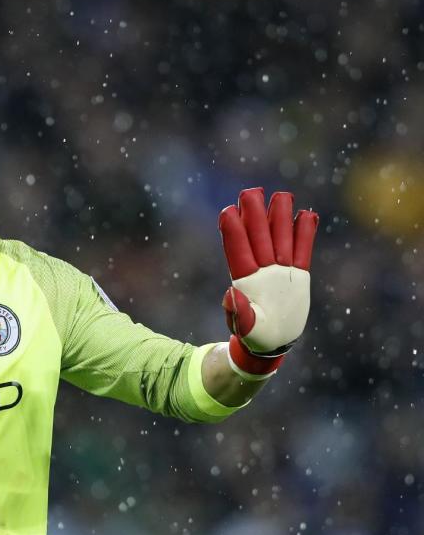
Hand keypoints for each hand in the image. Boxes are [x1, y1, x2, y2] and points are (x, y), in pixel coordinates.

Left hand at [218, 188, 318, 377]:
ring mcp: (280, 271)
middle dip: (255, 215)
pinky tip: (308, 214)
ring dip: (281, 217)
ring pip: (281, 238)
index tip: (226, 211)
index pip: (238, 251)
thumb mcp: (244, 328)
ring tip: (283, 195)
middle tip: (251, 191)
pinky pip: (303, 251)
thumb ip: (238, 313)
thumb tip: (231, 295)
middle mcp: (262, 270)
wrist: (270, 343)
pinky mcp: (298, 275)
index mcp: (246, 280)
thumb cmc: (252, 336)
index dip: (233, 232)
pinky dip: (306, 234)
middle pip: (259, 237)